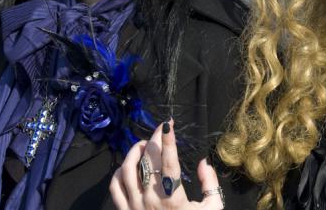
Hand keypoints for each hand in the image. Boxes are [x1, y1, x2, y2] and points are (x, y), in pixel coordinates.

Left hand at [109, 120, 224, 209]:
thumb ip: (210, 184)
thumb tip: (203, 162)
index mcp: (173, 199)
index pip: (169, 163)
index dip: (168, 141)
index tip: (168, 125)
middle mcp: (151, 200)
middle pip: (148, 161)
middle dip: (154, 139)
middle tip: (160, 130)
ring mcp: (134, 206)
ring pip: (127, 169)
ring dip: (135, 151)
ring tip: (145, 144)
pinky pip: (115, 186)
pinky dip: (120, 171)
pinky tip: (128, 165)